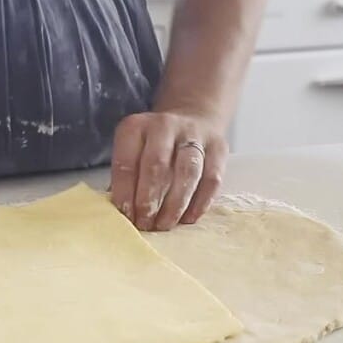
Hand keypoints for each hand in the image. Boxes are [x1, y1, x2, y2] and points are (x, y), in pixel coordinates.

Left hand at [109, 112, 227, 231]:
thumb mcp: (135, 150)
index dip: (125, 192)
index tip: (126, 215)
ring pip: (187, 171)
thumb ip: (128, 178)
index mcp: (137, 126)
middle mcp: (165, 125)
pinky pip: (211, 178)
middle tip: (145, 223)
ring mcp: (194, 134)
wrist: (194, 118)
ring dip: (174, 204)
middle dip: (149, 199)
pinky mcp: (218, 148)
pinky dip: (200, 202)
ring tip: (165, 224)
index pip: (126, 161)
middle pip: (156, 164)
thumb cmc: (156, 145)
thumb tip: (123, 213)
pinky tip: (188, 218)